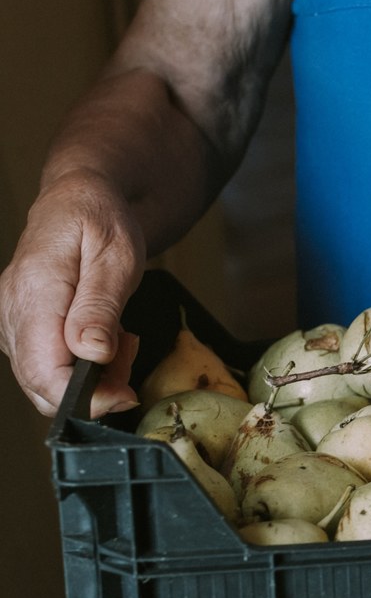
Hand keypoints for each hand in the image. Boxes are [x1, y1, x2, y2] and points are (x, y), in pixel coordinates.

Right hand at [0, 172, 145, 416]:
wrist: (80, 200)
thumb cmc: (100, 221)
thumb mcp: (116, 257)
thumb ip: (100, 307)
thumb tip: (91, 354)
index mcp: (34, 292)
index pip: (43, 370)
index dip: (82, 397)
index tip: (124, 396)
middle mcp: (13, 311)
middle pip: (41, 384)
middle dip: (94, 389)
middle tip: (130, 353)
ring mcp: (14, 321)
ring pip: (46, 380)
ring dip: (93, 375)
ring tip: (123, 337)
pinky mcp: (23, 328)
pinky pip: (49, 365)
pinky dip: (84, 364)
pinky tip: (106, 339)